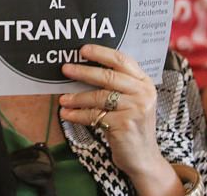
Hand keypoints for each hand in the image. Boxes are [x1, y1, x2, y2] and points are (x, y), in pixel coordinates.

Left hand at [59, 45, 180, 194]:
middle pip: (108, 76)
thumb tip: (83, 68)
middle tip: (65, 69)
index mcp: (144, 82)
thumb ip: (116, 85)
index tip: (82, 49)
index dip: (101, 53)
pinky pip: (95, 115)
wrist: (143, 158)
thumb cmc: (131, 125)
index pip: (122, 60)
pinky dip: (78, 114)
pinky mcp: (126, 123)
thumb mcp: (130, 101)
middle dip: (83, 72)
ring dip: (77, 97)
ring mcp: (136, 108)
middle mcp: (144, 92)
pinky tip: (67, 114)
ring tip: (62, 99)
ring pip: (99, 97)